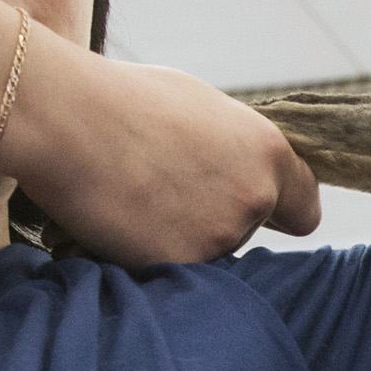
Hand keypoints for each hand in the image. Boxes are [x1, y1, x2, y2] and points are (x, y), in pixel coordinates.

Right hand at [19, 46, 321, 265]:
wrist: (65, 118)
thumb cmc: (123, 100)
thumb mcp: (201, 109)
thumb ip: (233, 147)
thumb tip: (239, 166)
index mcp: (267, 153)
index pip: (304, 208)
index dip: (280, 210)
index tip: (263, 212)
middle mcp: (253, 198)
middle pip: (247, 231)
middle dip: (217, 220)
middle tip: (167, 191)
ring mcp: (217, 237)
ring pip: (208, 252)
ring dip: (181, 238)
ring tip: (136, 196)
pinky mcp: (177, 265)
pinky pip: (172, 271)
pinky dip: (150, 255)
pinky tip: (121, 219)